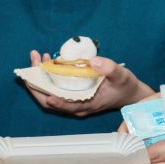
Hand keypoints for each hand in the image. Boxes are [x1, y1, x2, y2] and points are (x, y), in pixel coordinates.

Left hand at [25, 52, 153, 115]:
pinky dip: (48, 75)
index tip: (46, 93)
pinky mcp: (72, 93)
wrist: (130, 93)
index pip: (66, 107)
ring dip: (40, 76)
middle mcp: (76, 106)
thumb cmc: (126, 87)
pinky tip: (48, 60)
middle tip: (34, 61)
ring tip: (38, 56)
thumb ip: (109, 68)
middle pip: (50, 100)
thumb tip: (93, 61)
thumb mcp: (121, 76)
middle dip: (38, 82)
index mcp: (87, 105)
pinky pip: (54, 87)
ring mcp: (72, 100)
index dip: (54, 101)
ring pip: (49, 92)